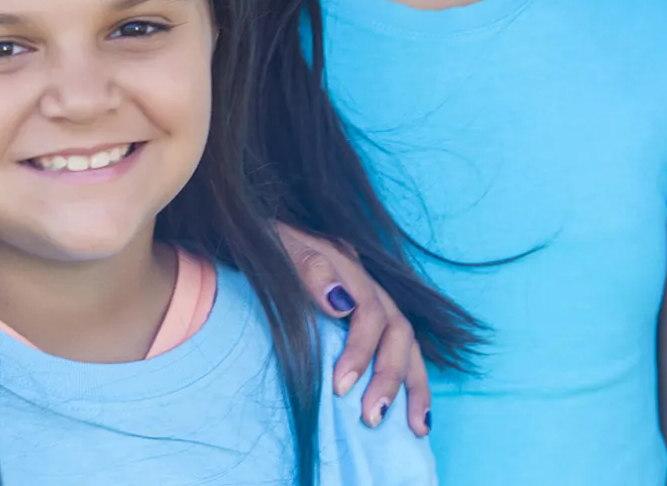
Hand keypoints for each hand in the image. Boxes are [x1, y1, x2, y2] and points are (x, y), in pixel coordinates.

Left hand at [275, 222, 432, 434]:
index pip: (369, 309)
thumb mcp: (278, 249)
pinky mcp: (362, 318)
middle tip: (370, 416)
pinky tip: (413, 413)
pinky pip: (397, 349)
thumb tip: (341, 303)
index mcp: (345, 264)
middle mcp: (364, 282)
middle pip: (396, 328)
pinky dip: (409, 380)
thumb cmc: (261, 249)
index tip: (340, 387)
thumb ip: (309, 269)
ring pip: (406, 340)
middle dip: (389, 376)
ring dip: (412, 384)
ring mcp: (367, 298)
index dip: (360, 350)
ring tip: (416, 427)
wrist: (250, 239)